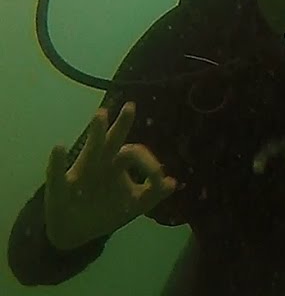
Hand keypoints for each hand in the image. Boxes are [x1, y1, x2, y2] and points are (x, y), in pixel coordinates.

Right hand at [43, 102, 177, 249]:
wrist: (75, 234)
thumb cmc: (106, 211)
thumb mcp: (133, 206)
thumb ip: (152, 194)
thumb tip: (172, 183)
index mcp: (117, 164)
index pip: (135, 153)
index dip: (149, 164)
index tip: (159, 178)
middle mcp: (100, 163)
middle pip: (114, 140)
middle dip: (123, 124)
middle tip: (131, 106)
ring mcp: (81, 173)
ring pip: (90, 149)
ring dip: (96, 132)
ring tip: (101, 114)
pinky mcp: (60, 188)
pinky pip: (57, 173)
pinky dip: (56, 162)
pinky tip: (58, 148)